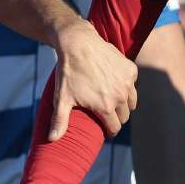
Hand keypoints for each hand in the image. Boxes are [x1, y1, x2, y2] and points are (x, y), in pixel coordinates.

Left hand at [51, 21, 137, 140]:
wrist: (78, 43)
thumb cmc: (68, 72)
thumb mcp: (62, 98)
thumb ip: (59, 120)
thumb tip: (52, 140)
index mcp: (106, 107)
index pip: (114, 128)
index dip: (109, 130)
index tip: (104, 129)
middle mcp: (120, 96)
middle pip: (124, 116)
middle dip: (116, 117)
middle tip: (106, 113)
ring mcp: (127, 82)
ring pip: (131, 101)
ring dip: (124, 103)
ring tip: (112, 100)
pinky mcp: (130, 70)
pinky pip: (132, 84)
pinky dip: (126, 85)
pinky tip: (114, 82)